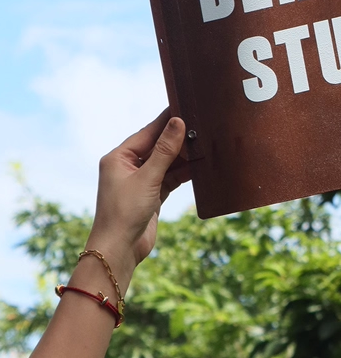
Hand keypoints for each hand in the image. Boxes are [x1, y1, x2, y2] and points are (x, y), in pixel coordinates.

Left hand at [85, 110, 190, 271]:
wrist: (119, 250)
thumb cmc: (124, 212)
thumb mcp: (147, 177)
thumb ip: (165, 150)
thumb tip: (178, 122)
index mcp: (118, 158)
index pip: (146, 133)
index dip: (165, 121)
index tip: (183, 107)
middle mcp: (128, 167)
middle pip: (157, 147)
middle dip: (177, 139)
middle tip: (200, 126)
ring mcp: (140, 182)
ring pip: (166, 163)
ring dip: (183, 157)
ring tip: (204, 144)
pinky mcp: (151, 196)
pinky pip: (170, 179)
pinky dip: (183, 173)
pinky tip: (198, 166)